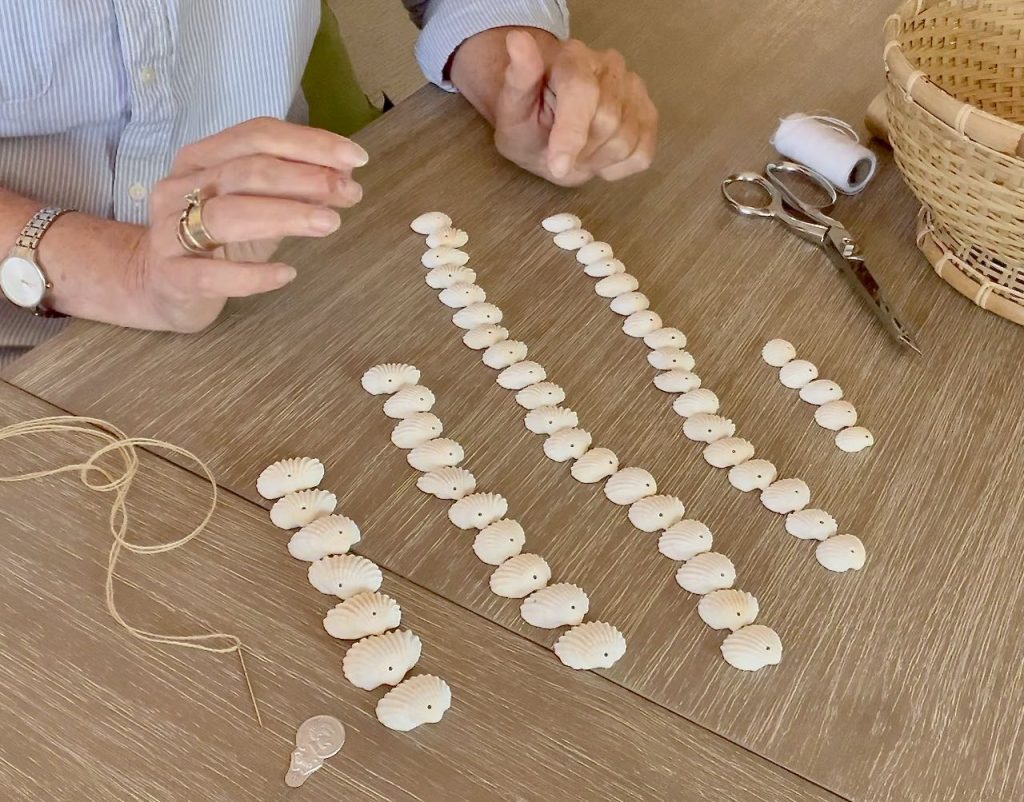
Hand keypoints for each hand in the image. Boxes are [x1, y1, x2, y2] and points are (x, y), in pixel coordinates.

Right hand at [129, 117, 366, 332]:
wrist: (154, 285)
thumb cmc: (216, 241)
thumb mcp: (257, 207)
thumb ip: (294, 188)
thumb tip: (346, 171)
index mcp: (201, 159)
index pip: (257, 136)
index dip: (309, 143)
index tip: (355, 158)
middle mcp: (181, 188)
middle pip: (246, 171)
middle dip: (304, 179)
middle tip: (349, 193)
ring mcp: (170, 231)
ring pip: (228, 215)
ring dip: (285, 216)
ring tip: (330, 223)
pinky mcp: (172, 277)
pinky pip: (212, 274)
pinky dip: (252, 274)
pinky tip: (287, 274)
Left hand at [460, 30, 657, 186]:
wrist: (546, 126)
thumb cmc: (528, 118)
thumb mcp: (511, 106)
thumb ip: (518, 77)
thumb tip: (517, 41)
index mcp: (573, 57)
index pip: (582, 92)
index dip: (571, 134)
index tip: (557, 166)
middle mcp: (610, 65)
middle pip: (608, 123)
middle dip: (580, 150)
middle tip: (560, 152)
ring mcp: (634, 89)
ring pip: (626, 142)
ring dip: (596, 160)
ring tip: (577, 151)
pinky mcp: (648, 114)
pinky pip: (642, 155)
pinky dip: (616, 167)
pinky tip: (597, 156)